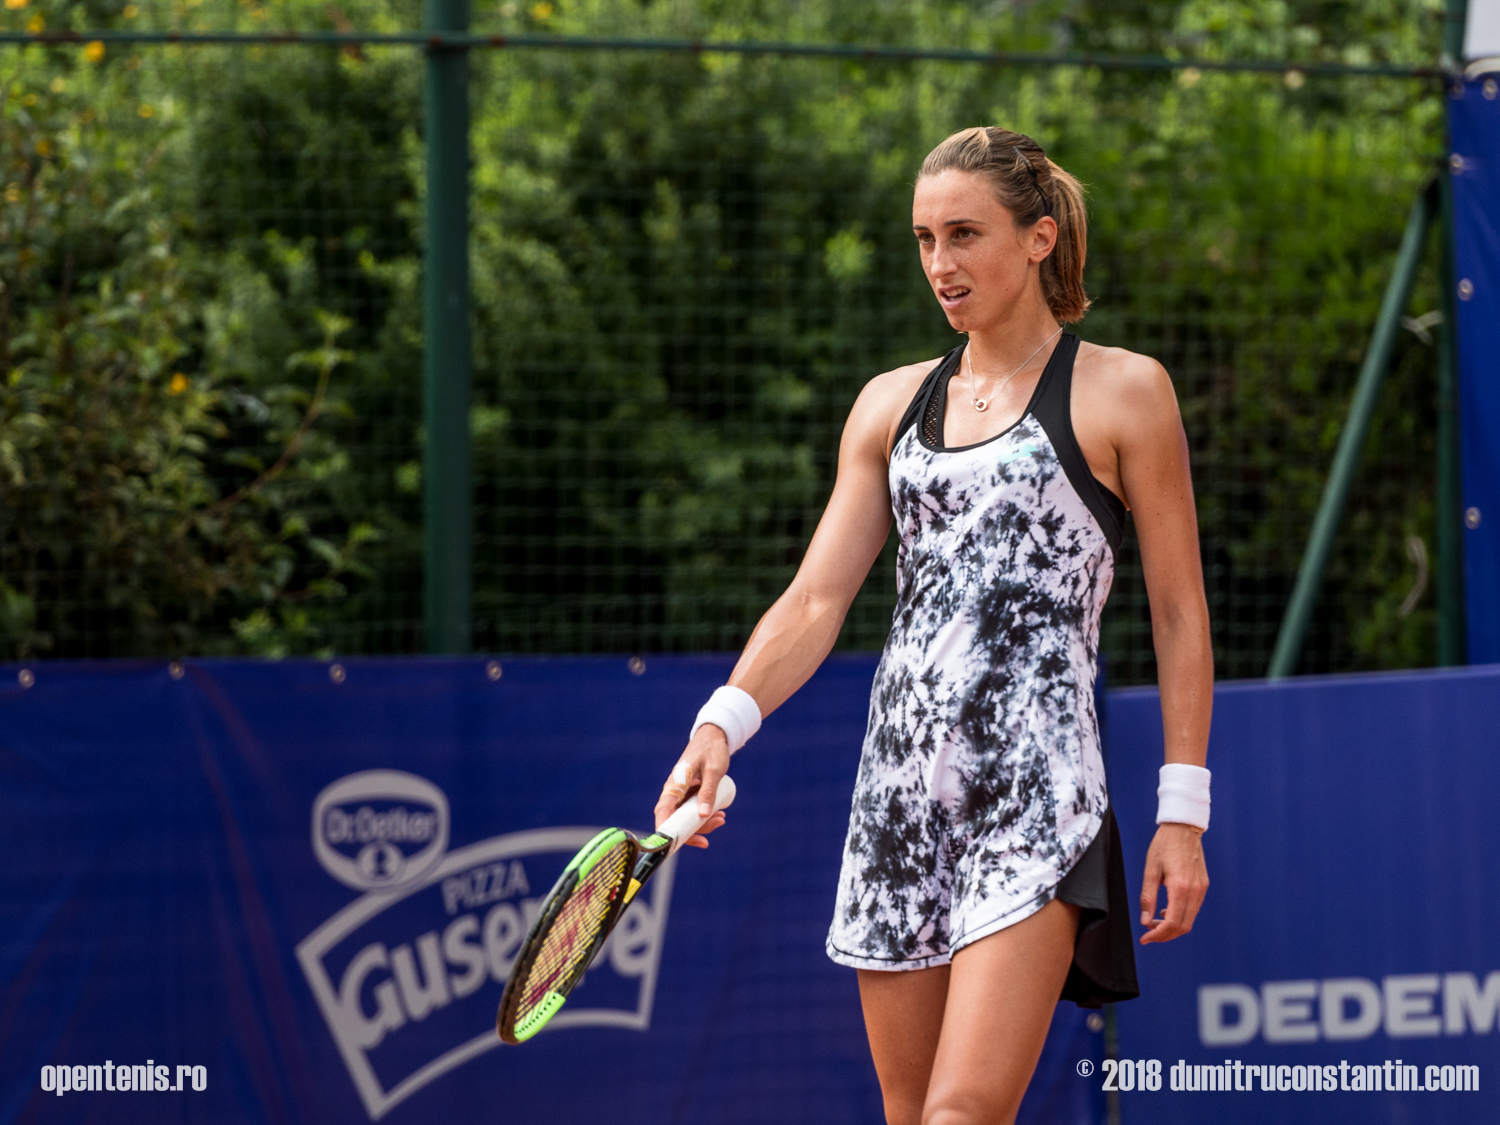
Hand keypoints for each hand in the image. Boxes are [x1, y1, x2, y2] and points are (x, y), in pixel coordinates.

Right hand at [653, 724, 730, 848]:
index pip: (663, 811)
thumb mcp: (713, 771)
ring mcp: (682, 794)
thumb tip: (703, 815)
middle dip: (692, 831)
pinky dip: (705, 816)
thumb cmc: (711, 750)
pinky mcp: (690, 794)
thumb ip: (708, 792)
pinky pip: (693, 811)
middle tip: (710, 835)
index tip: (671, 844)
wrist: (714, 737)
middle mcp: (674, 792)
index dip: (664, 829)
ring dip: (703, 824)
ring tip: (722, 818)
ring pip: (686, 818)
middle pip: (676, 820)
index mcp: (674, 785)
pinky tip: (719, 815)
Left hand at [1138, 823, 1207, 943]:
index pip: (1172, 923)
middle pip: (1183, 926)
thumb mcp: (1150, 870)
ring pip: (1190, 920)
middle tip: (1149, 934)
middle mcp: (1195, 891)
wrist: (1183, 828)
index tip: (1145, 939)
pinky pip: (1194, 909)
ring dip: (1172, 927)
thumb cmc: (1164, 845)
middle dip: (1165, 935)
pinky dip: (1181, 916)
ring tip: (1154, 923)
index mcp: (1180, 887)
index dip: (1158, 935)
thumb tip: (1145, 920)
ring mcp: (1202, 889)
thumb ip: (1148, 897)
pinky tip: (1166, 911)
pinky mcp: (1204, 886)